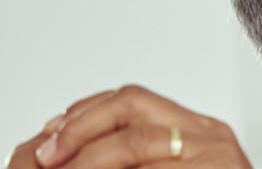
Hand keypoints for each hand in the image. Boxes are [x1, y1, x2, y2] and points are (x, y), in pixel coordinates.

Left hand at [5, 85, 252, 168]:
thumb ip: (139, 157)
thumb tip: (67, 144)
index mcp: (198, 130)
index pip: (132, 100)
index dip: (85, 113)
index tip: (51, 133)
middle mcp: (210, 136)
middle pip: (131, 107)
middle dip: (80, 129)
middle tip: (46, 156)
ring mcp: (215, 156)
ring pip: (135, 141)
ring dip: (89, 158)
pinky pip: (149, 165)